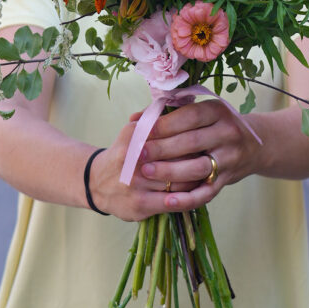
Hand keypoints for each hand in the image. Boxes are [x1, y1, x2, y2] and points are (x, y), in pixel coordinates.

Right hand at [87, 120, 202, 222]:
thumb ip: (152, 118)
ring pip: (178, 181)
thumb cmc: (123, 153)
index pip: (172, 134)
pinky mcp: (139, 205)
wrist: (95, 183)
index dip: (193, 135)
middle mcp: (132, 160)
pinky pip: (172, 203)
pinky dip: (188, 199)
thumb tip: (177, 102)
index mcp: (134, 136)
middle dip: (198, 157)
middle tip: (213, 156)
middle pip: (178, 158)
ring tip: (209, 174)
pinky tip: (198, 193)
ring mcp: (135, 184)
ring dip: (196, 179)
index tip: (207, 136)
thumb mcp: (132, 131)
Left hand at [136, 98, 258, 212]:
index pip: (190, 116)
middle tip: (137, 154)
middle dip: (162, 148)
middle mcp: (228, 133)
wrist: (254, 145)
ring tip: (146, 172)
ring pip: (199, 167)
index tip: (142, 130)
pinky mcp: (227, 180)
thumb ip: (169, 114)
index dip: (165, 124)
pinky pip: (207, 193)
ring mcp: (230, 158)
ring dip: (171, 171)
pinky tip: (167, 201)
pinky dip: (187, 199)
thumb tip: (135, 119)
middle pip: (192, 142)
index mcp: (219, 111)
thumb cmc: (215, 126)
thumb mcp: (201, 113)